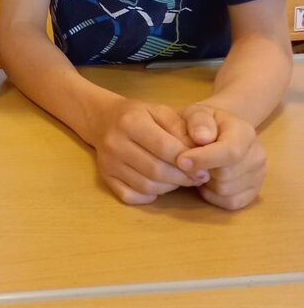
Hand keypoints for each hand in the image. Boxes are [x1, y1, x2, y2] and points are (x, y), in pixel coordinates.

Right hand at [87, 98, 205, 204]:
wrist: (103, 119)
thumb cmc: (139, 115)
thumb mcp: (161, 111)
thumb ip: (181, 129)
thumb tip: (201, 151)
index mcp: (131, 122)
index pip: (164, 148)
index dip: (188, 161)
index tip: (204, 167)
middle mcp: (115, 143)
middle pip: (156, 170)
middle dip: (182, 178)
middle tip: (197, 178)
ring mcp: (108, 163)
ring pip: (146, 186)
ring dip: (169, 187)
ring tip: (179, 179)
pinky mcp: (105, 177)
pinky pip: (130, 196)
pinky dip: (148, 196)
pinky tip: (158, 186)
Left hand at [176, 103, 266, 210]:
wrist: (217, 131)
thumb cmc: (203, 124)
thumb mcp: (196, 113)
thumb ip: (198, 122)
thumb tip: (202, 138)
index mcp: (245, 132)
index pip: (230, 152)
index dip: (204, 159)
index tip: (181, 160)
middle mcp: (257, 154)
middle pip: (226, 174)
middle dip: (202, 170)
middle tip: (190, 161)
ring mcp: (258, 175)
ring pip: (226, 190)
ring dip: (206, 183)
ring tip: (201, 168)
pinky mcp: (253, 192)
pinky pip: (230, 202)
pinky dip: (214, 195)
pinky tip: (208, 181)